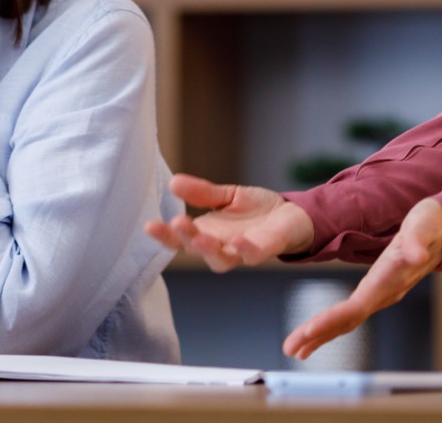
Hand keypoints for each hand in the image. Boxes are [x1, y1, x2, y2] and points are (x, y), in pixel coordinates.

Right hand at [143, 174, 314, 271]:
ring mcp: (242, 251)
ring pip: (221, 260)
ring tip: (200, 237)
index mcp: (207, 233)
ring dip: (209, 250)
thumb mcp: (225, 196)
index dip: (164, 235)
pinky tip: (237, 240)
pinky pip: (252, 255)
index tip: (149, 225)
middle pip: (197, 250)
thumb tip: (173, 181)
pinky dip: (244, 250)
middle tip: (175, 224)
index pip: (180, 239)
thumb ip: (201, 193)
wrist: (292, 214)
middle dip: (185, 239)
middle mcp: (221, 246)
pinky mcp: (265, 249)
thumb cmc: (256, 210)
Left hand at [281, 197, 441, 360]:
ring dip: (321, 335)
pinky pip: (351, 314)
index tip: (309, 330)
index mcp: (390, 279)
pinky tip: (315, 333)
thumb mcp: (425, 224)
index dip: (333, 319)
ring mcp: (382, 295)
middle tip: (291, 348)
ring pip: (348, 321)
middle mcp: (385, 293)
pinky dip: (331, 325)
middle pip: (348, 320)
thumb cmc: (431, 224)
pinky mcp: (378, 292)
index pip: (357, 306)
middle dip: (318, 334)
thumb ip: (419, 239)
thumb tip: (417, 254)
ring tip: (296, 349)